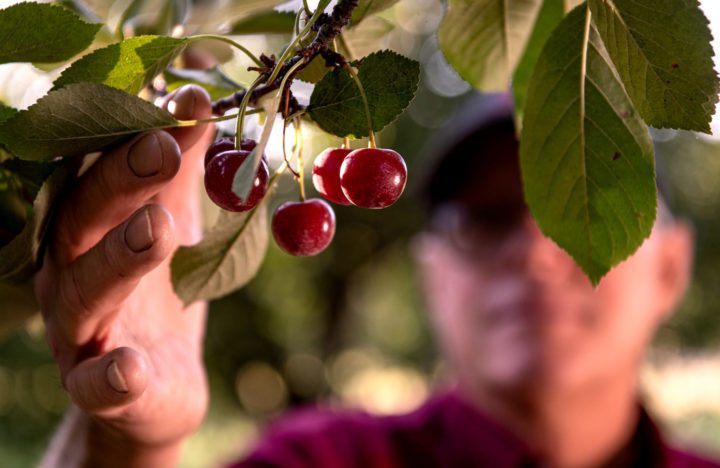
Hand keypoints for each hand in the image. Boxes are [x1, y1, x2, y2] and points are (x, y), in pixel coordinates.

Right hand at [35, 85, 214, 466]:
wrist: (156, 385)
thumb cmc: (162, 289)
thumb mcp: (175, 222)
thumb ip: (183, 169)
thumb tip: (197, 96)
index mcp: (88, 230)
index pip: (98, 173)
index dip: (132, 137)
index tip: (185, 106)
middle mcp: (71, 274)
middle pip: (82, 222)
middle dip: (121, 183)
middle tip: (163, 149)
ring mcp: (81, 334)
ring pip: (86, 294)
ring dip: (119, 258)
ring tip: (159, 228)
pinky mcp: (100, 390)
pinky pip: (96, 386)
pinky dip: (111, 377)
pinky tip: (132, 367)